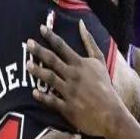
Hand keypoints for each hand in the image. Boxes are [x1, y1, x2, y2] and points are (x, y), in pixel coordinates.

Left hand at [27, 20, 122, 136]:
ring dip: (37, 71)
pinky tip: (34, 92)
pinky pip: (51, 101)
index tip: (41, 28)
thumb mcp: (100, 62)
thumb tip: (81, 24)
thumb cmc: (105, 86)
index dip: (51, 36)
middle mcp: (74, 76)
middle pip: (53, 60)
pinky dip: (42, 97)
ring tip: (27, 64)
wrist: (112, 114)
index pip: (62, 47)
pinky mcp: (67, 108)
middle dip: (39, 50)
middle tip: (28, 43)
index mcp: (81, 64)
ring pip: (50, 78)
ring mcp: (70, 92)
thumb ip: (90, 42)